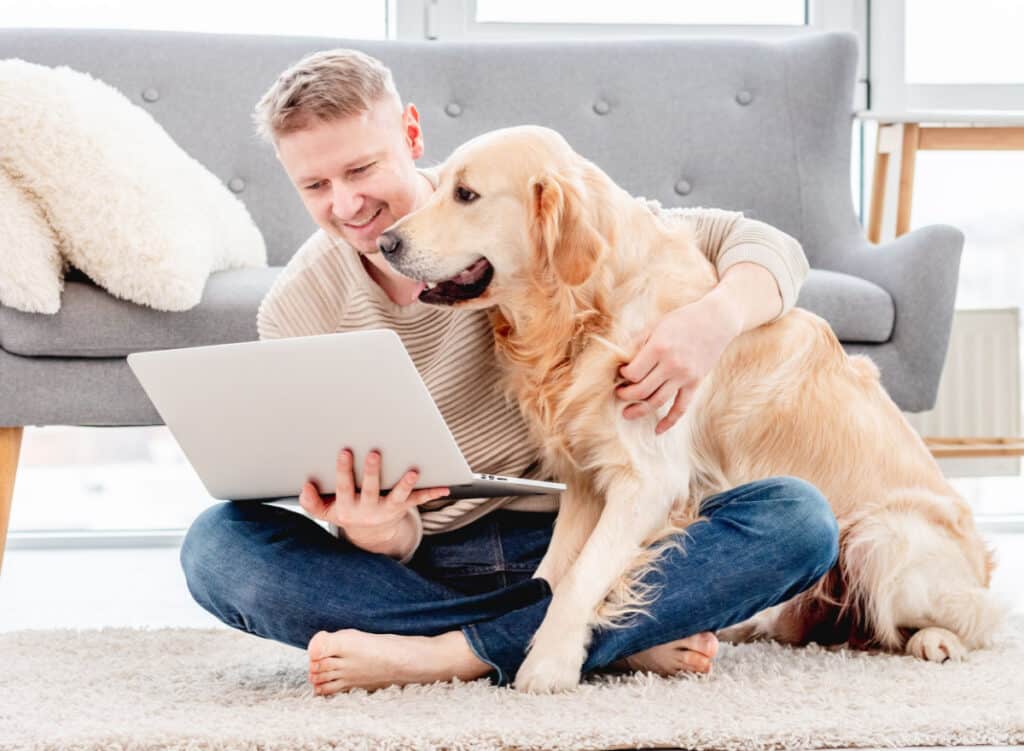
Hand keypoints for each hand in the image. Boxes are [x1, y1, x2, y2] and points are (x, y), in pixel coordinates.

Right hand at [299, 448, 449, 544]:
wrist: (370, 535)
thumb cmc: (346, 512)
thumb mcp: (326, 511)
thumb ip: (312, 502)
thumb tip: (305, 487)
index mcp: (347, 506)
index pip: (344, 487)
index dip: (343, 470)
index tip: (344, 451)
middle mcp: (368, 509)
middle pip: (370, 489)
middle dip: (372, 471)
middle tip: (374, 453)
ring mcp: (387, 509)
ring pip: (397, 497)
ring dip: (405, 484)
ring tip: (412, 472)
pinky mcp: (403, 508)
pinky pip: (418, 501)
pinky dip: (431, 493)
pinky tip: (445, 487)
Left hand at [615, 294, 741, 434]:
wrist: (717, 320)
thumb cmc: (682, 320)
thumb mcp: (656, 325)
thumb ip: (637, 342)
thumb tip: (618, 358)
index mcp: (659, 348)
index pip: (633, 372)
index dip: (622, 375)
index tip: (620, 372)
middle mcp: (672, 365)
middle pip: (642, 390)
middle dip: (625, 395)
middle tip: (618, 393)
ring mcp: (685, 376)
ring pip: (657, 401)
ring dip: (639, 410)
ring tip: (627, 413)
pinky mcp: (695, 383)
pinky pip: (681, 407)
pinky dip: (669, 421)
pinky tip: (657, 430)